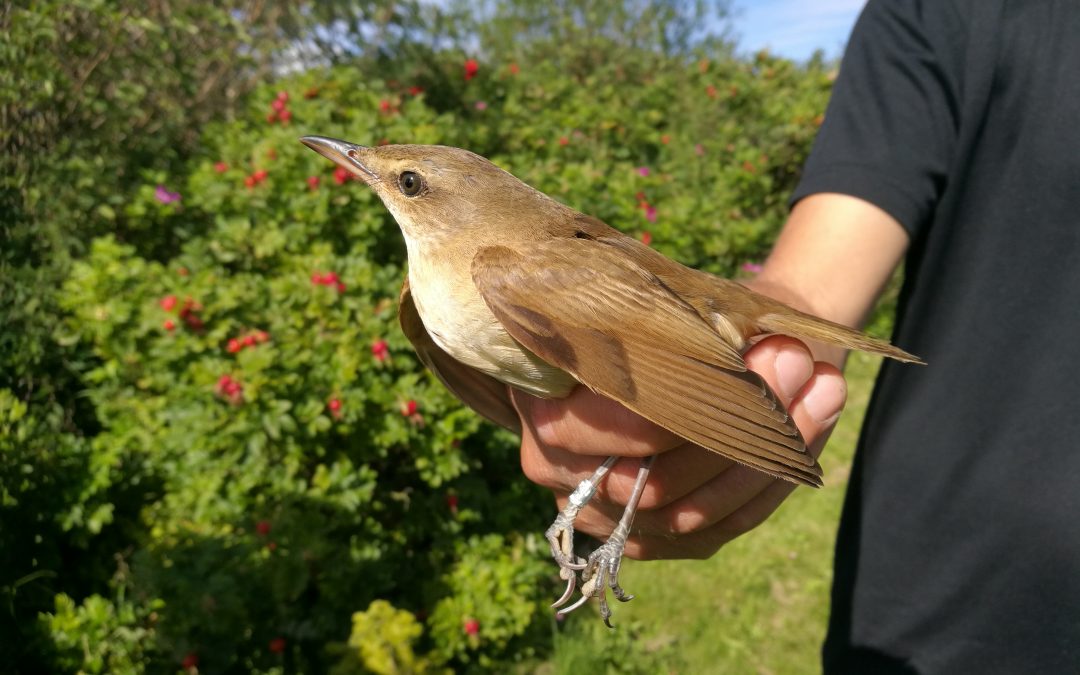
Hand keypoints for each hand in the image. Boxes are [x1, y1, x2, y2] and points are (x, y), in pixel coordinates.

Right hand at [512, 335, 845, 559]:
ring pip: (695, 512)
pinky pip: (727, 524)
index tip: (739, 359)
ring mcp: (610, 515)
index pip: (590, 427)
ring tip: (822, 383)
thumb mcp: (677, 302)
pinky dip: (779, 476)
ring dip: (769, 451)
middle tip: (795, 360)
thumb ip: (716, 326)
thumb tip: (778, 357)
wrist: (698, 338)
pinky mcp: (663, 539)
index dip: (665, 408)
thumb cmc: (675, 314)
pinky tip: (819, 414)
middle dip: (734, 426)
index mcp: (538, 405)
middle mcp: (558, 471)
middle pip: (651, 483)